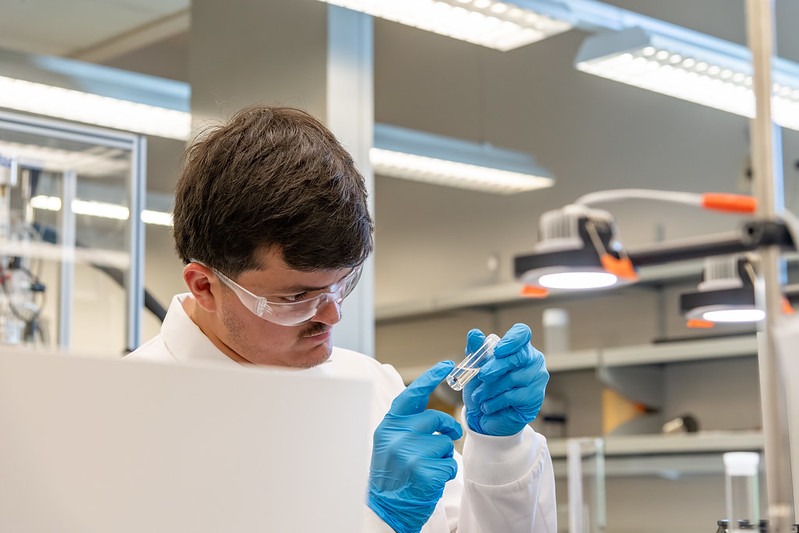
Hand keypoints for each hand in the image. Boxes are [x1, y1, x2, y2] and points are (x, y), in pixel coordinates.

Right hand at [367, 361, 462, 532]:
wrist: (386, 510)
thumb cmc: (392, 476)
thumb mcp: (390, 443)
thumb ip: (407, 424)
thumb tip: (430, 411)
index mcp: (389, 425)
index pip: (413, 394)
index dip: (431, 377)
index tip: (448, 364)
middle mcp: (397, 435)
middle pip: (437, 419)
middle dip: (447, 430)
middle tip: (445, 441)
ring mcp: (409, 453)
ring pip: (446, 443)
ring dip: (444, 457)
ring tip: (427, 469)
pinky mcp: (423, 471)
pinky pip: (450, 465)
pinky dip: (446, 474)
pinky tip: (430, 481)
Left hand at [463, 323, 548, 435]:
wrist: (486, 415)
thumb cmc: (483, 386)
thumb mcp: (476, 367)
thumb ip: (475, 349)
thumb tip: (474, 333)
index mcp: (518, 346)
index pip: (522, 333)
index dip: (512, 339)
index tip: (498, 350)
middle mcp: (532, 359)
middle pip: (519, 356)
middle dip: (497, 366)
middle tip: (482, 375)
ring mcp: (537, 377)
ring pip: (513, 378)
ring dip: (490, 389)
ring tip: (478, 396)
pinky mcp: (535, 397)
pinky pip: (513, 396)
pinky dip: (495, 401)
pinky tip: (487, 406)